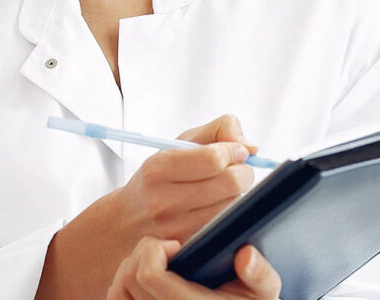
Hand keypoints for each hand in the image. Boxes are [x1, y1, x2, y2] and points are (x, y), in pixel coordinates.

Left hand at [107, 236, 281, 299]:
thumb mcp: (264, 295)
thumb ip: (260, 275)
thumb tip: (245, 255)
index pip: (148, 275)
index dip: (156, 249)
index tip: (176, 245)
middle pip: (129, 276)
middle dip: (145, 251)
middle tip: (167, 249)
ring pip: (118, 290)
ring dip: (133, 267)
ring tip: (157, 263)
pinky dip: (125, 285)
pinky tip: (148, 280)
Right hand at [114, 115, 256, 245]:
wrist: (128, 222)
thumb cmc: (159, 177)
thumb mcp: (179, 144)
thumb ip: (218, 130)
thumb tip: (251, 147)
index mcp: (158, 168)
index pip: (214, 158)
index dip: (234, 150)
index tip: (236, 150)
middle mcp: (164, 200)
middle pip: (231, 183)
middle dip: (243, 171)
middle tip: (238, 169)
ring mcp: (176, 229)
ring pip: (233, 207)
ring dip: (238, 195)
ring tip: (225, 190)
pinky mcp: (189, 248)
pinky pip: (227, 229)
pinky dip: (231, 216)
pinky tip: (221, 208)